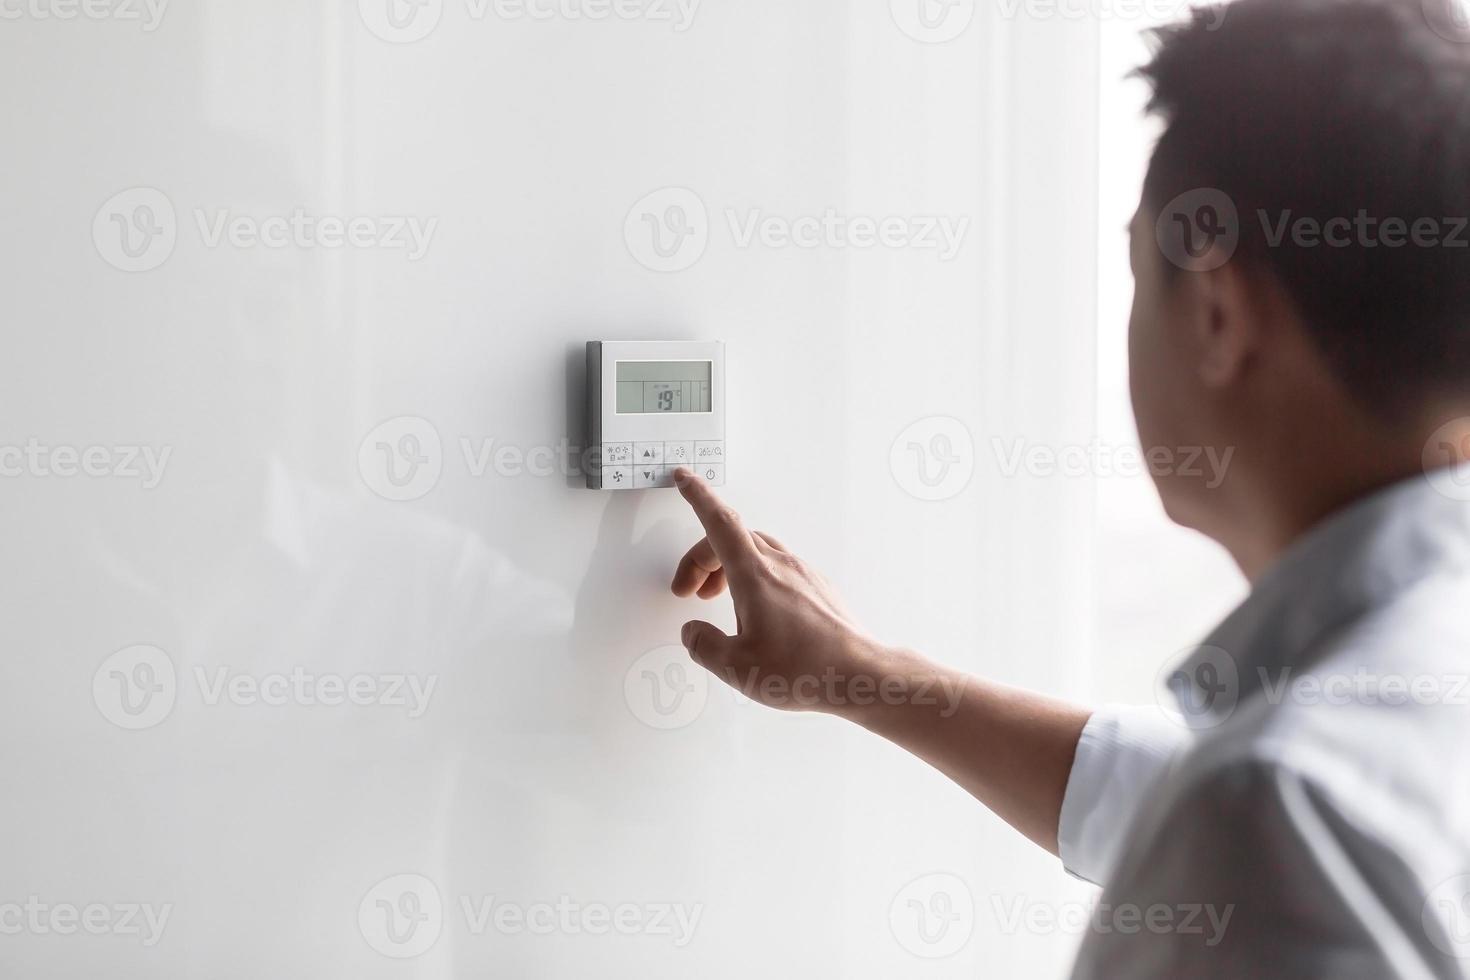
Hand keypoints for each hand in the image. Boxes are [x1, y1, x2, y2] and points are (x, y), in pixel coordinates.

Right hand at [669, 467, 883, 715]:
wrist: (860, 675)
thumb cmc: (804, 669)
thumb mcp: (736, 667)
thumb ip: (704, 646)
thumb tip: (693, 633)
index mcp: (754, 575)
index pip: (719, 522)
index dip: (698, 497)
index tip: (684, 479)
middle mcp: (780, 566)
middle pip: (732, 539)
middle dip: (702, 558)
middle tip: (687, 590)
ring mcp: (803, 574)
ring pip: (757, 550)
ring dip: (729, 567)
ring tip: (717, 599)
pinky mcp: (818, 588)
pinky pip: (779, 567)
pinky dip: (755, 577)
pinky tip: (755, 611)